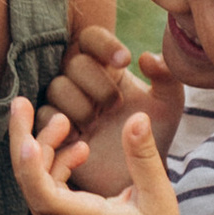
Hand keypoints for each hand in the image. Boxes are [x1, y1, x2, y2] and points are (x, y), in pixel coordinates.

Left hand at [8, 96, 213, 214]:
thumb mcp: (159, 198)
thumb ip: (144, 156)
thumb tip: (136, 116)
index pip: (40, 192)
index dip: (29, 162)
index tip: (25, 133)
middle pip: (28, 180)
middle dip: (25, 138)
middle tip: (24, 102)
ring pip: (35, 185)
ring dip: (44, 152)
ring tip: (67, 124)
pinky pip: (45, 195)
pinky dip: (54, 170)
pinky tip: (78, 152)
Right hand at [36, 33, 186, 196]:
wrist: (140, 175)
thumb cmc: (154, 135)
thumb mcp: (169, 105)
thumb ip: (167, 76)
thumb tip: (146, 58)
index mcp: (106, 68)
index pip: (92, 39)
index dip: (104, 45)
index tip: (125, 61)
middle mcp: (82, 83)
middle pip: (73, 62)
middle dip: (95, 82)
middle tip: (115, 104)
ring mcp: (66, 106)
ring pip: (56, 88)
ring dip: (79, 105)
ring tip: (96, 125)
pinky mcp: (55, 132)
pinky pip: (44, 117)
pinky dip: (62, 125)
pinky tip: (83, 140)